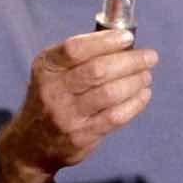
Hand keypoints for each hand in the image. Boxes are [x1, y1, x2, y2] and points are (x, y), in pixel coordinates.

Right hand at [0, 29, 157, 182]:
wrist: (31, 144)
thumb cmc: (53, 96)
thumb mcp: (53, 71)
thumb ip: (82, 55)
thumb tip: (124, 39)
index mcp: (46, 67)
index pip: (75, 48)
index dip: (105, 41)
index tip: (128, 38)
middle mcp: (52, 90)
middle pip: (97, 70)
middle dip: (130, 61)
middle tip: (150, 57)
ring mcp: (66, 115)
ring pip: (109, 93)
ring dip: (135, 81)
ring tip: (147, 75)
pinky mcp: (81, 136)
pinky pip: (115, 116)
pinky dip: (135, 103)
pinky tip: (143, 94)